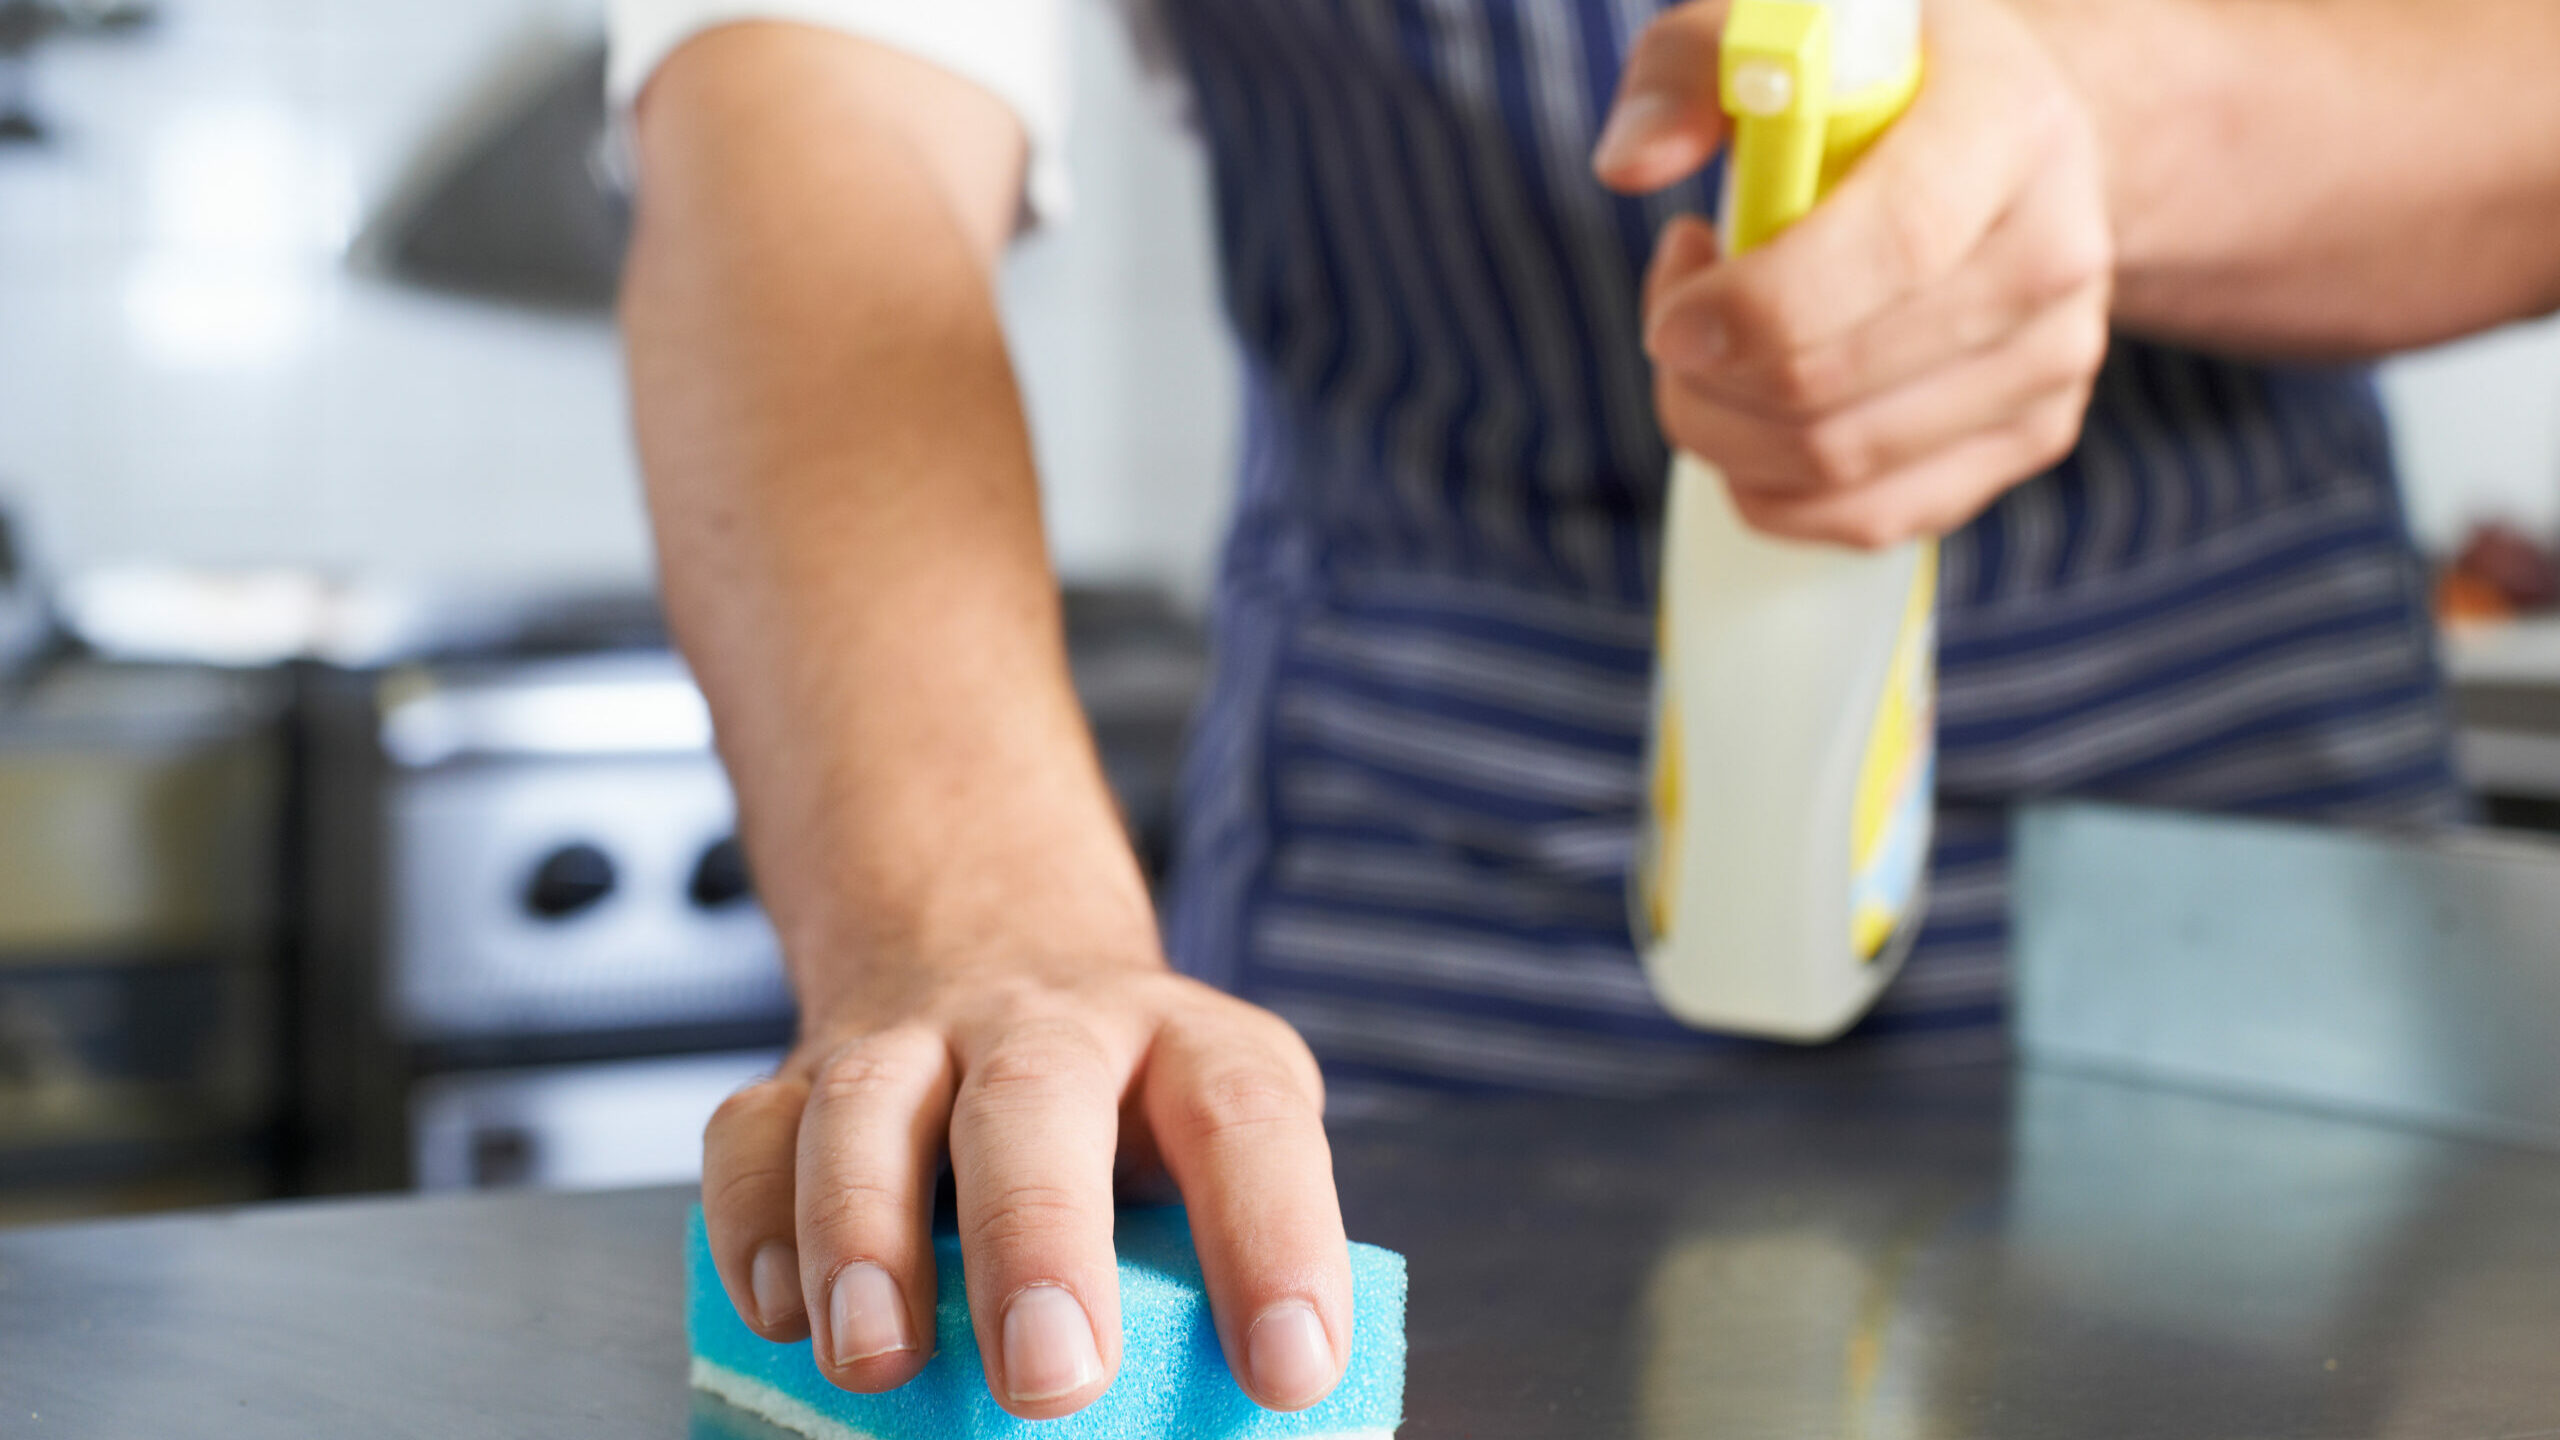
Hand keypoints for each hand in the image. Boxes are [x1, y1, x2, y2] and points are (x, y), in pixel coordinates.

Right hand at [698, 952, 1350, 1419]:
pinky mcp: (803, 1072)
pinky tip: (782, 1315)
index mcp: (1187, 1045)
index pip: (1248, 1119)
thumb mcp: (1212, 1150)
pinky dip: (752, 1224)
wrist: (996, 940)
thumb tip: (1244, 1416)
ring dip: (861, 1233)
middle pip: (1035, 1100)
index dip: (1274, 1237)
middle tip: (1052, 1378)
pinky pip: (752, 1130)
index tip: (1289, 1368)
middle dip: (1036, 1240)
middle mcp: (1050, 1025)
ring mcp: (915, 1038)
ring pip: (869, 1102)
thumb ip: (1215, 1265)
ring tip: (876, 1357)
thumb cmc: (1127, 1104)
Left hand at [1594, 0, 2114, 548]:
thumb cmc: (1871, 91)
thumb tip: (1630, 166)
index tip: (1672, 320)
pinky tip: (1756, 408)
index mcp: (2008, 125)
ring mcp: (2056, 359)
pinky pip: (1865, 519)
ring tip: (1715, 347)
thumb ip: (1687, 70)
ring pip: (1838, 466)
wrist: (2011, 149)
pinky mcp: (2034, 438)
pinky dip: (1768, 486)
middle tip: (1675, 316)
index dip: (1756, 308)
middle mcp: (2056, 251)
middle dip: (1703, 379)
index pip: (1890, 245)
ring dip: (1724, 430)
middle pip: (1836, 385)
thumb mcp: (1781, 35)